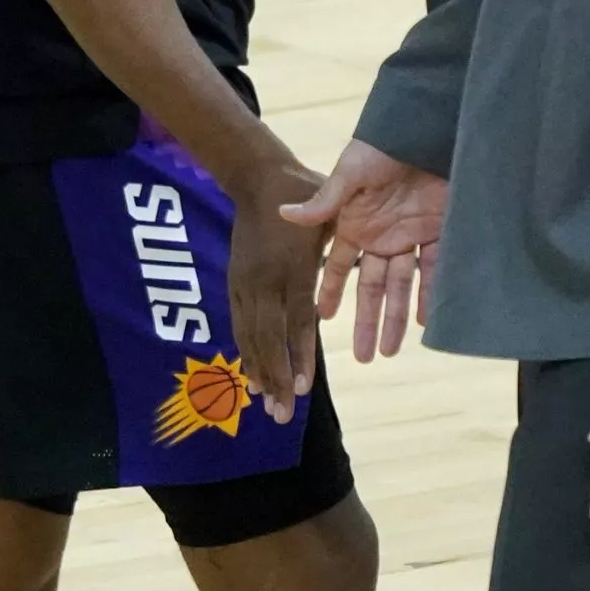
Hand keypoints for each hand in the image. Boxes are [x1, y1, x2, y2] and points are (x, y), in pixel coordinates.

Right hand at [226, 156, 328, 426]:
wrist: (256, 175)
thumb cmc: (301, 190)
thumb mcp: (326, 206)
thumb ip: (332, 226)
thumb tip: (353, 244)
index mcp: (293, 266)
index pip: (298, 320)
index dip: (301, 355)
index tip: (303, 388)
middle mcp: (264, 280)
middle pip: (269, 338)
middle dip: (276, 377)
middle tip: (282, 415)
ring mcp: (245, 282)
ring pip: (251, 335)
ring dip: (258, 371)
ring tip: (264, 404)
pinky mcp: (236, 282)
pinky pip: (240, 324)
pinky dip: (245, 351)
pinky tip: (251, 374)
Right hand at [282, 140, 447, 361]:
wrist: (428, 127)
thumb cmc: (383, 145)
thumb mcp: (350, 172)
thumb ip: (324, 201)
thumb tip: (285, 215)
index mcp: (355, 223)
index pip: (337, 265)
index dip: (331, 292)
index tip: (321, 320)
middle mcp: (381, 235)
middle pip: (373, 286)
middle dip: (368, 321)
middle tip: (365, 358)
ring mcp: (410, 236)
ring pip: (402, 286)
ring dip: (397, 318)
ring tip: (391, 351)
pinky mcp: (440, 232)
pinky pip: (434, 271)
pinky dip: (429, 295)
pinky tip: (424, 323)